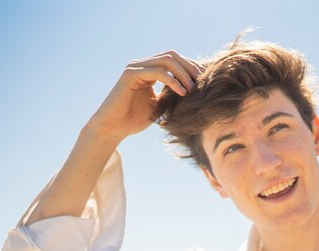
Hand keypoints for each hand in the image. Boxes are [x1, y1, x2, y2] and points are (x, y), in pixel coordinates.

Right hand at [87, 50, 204, 141]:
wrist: (113, 128)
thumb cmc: (134, 120)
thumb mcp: (160, 106)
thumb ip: (173, 95)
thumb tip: (195, 91)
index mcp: (150, 71)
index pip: (174, 60)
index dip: (191, 68)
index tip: (205, 81)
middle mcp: (142, 65)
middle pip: (173, 55)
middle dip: (190, 67)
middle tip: (202, 82)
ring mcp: (136, 67)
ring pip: (167, 60)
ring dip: (183, 73)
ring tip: (192, 89)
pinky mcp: (130, 74)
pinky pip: (157, 71)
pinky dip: (172, 80)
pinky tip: (181, 92)